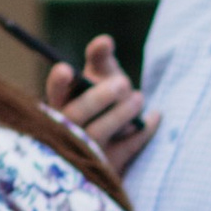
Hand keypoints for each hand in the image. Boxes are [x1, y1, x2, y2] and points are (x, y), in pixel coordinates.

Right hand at [45, 33, 155, 175]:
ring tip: (138, 97)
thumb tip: (105, 41)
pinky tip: (156, 116)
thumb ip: (101, 59)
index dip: (58, 83)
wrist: (119, 140)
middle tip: (122, 83)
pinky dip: (142, 133)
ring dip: (120, 115)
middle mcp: (66, 129)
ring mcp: (85, 152)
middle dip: (98, 98)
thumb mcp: (101, 78)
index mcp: (60, 104)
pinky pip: (124, 151)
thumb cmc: (105, 101)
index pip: (54, 93)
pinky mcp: (106, 168)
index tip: (66, 68)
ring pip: (97, 135)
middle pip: (75, 116)